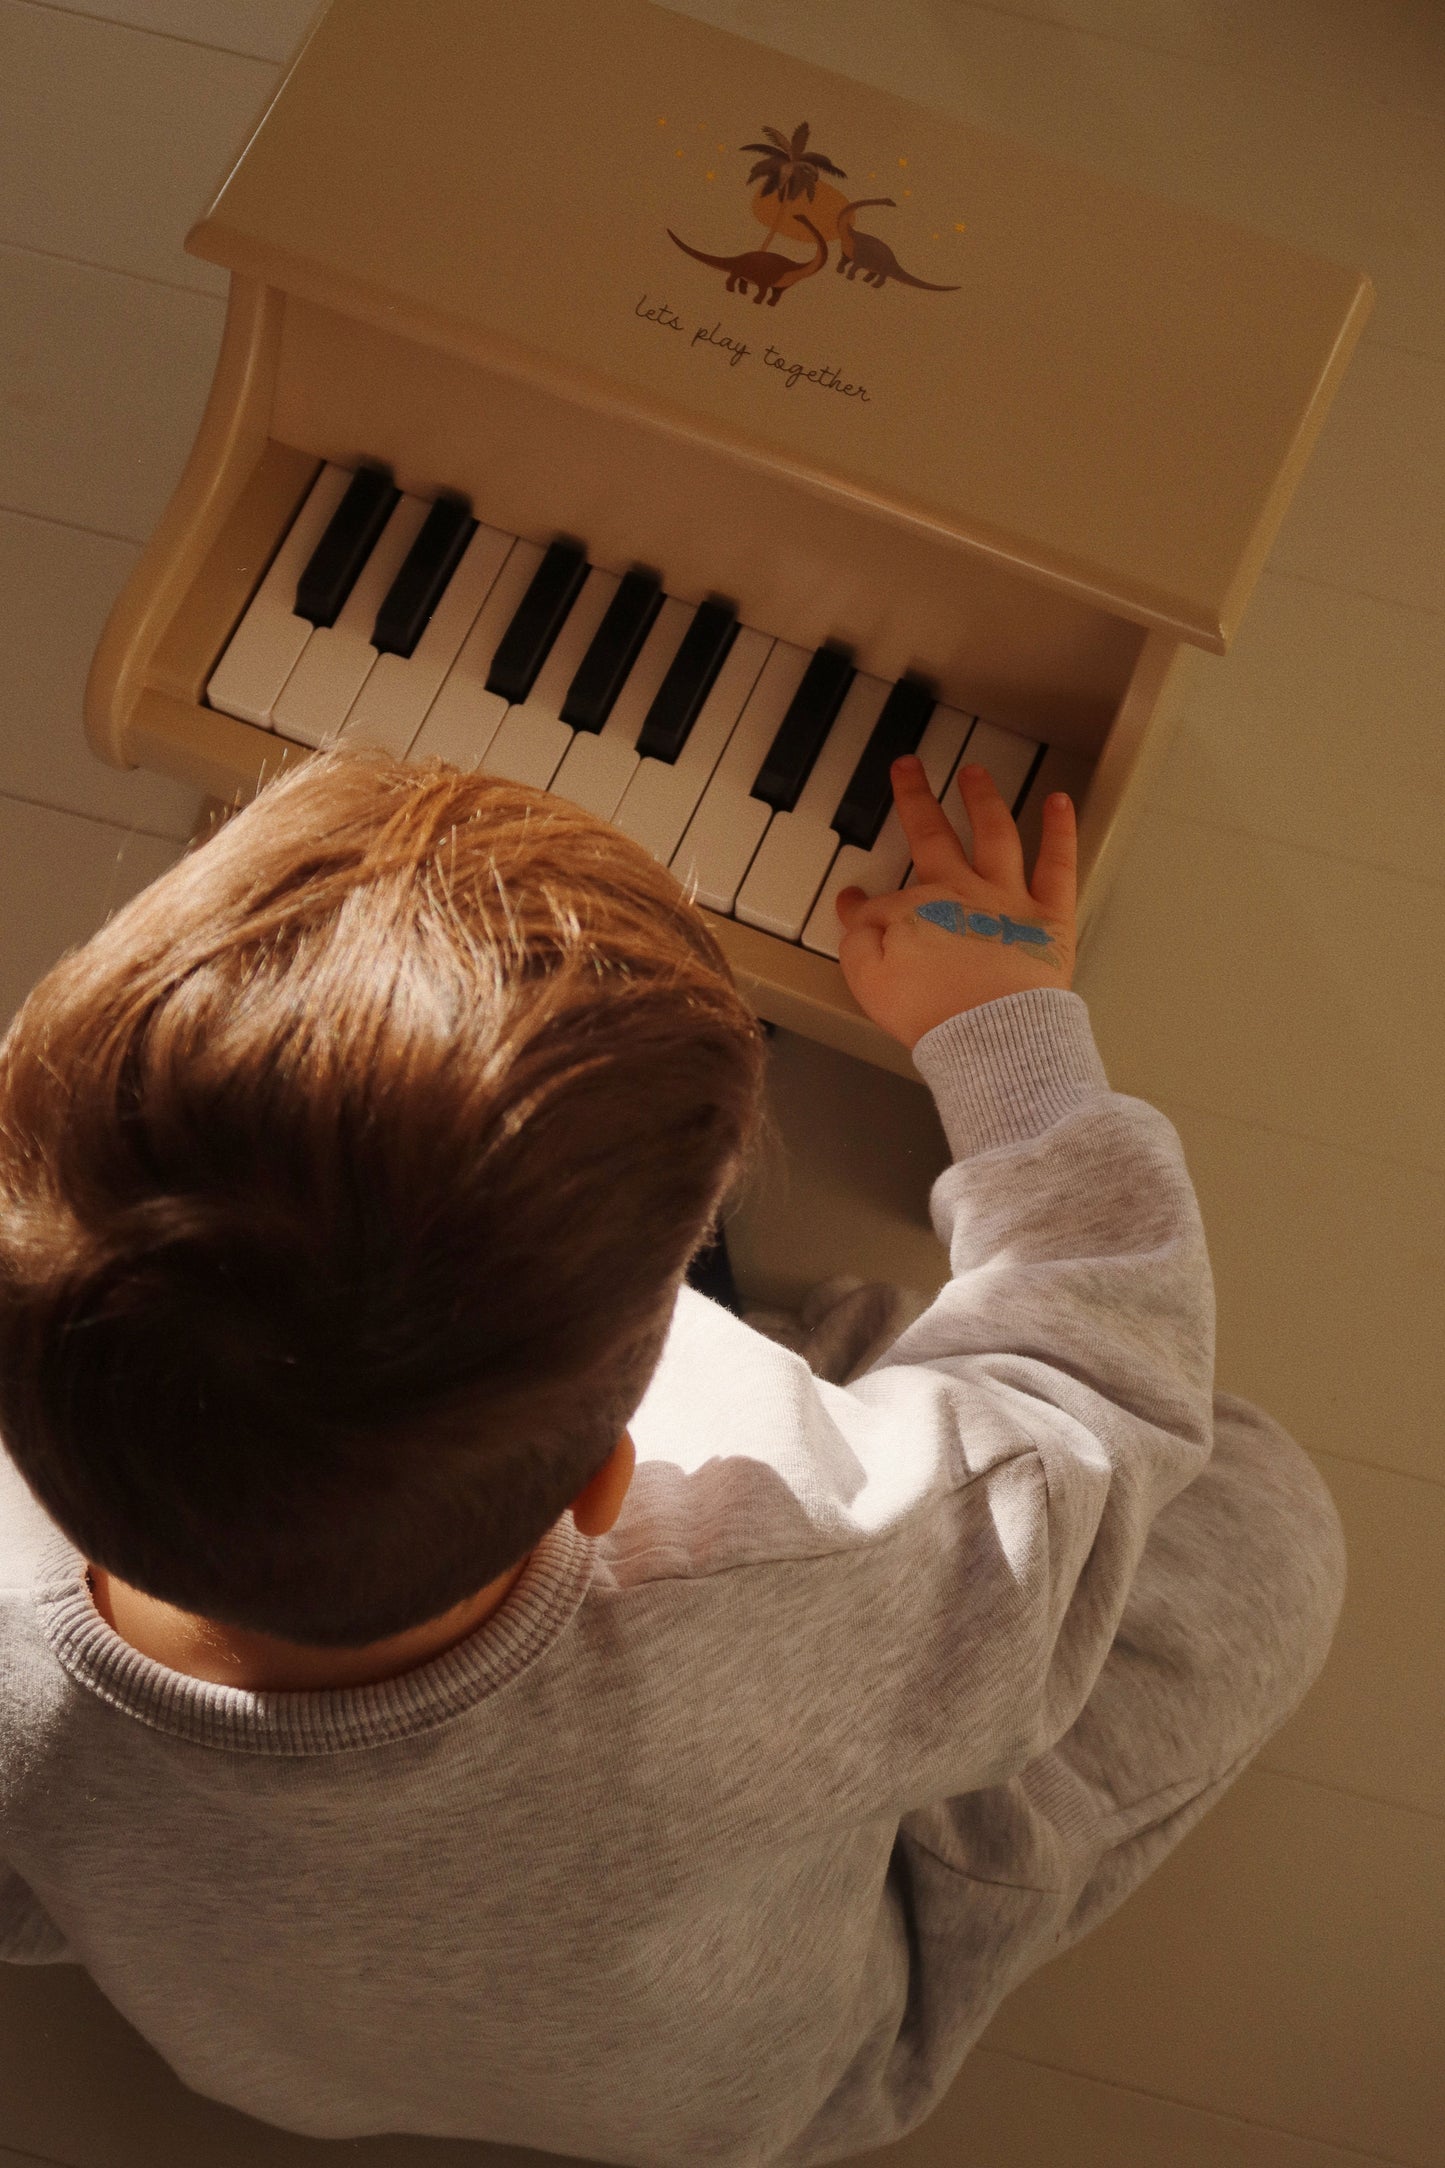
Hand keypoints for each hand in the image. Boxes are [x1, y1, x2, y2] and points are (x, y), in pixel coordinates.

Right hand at [834, 757, 1076, 1050]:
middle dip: (916, 799)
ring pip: (995, 834)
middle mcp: (963, 893)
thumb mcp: (871, 978)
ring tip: (976, 774)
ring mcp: (1009, 901)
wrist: (991, 1035)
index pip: (883, 900)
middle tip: (908, 769)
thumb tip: (854, 909)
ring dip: (983, 799)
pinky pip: (1058, 864)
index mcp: (918, 910)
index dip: (862, 905)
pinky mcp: (1050, 918)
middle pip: (933, 835)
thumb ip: (859, 938)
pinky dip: (1060, 830)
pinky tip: (1060, 803)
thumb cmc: (934, 1013)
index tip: (854, 902)